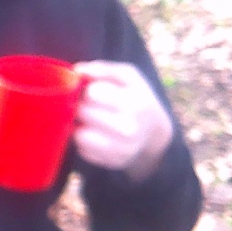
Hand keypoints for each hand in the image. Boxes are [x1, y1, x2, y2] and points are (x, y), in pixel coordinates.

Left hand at [73, 61, 172, 181]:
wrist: (154, 133)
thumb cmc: (137, 98)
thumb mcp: (129, 77)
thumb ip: (103, 69)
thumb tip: (77, 70)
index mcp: (135, 104)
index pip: (92, 93)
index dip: (87, 90)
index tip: (92, 91)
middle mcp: (128, 129)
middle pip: (82, 112)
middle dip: (81, 106)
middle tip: (88, 106)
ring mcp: (121, 149)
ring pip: (78, 134)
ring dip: (79, 125)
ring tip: (90, 120)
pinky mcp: (111, 162)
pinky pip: (82, 150)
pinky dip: (83, 140)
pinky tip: (94, 134)